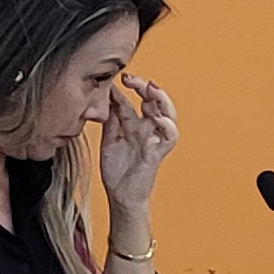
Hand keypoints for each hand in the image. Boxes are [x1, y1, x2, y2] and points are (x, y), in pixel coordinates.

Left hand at [94, 77, 180, 214]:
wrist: (120, 195)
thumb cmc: (116, 169)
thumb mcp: (109, 138)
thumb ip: (110, 119)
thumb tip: (103, 97)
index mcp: (132, 124)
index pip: (130, 100)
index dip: (123, 88)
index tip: (111, 78)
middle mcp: (145, 128)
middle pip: (151, 100)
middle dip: (143, 86)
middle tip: (130, 78)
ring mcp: (153, 138)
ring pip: (167, 113)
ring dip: (161, 99)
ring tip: (151, 89)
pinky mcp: (158, 151)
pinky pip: (170, 136)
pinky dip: (167, 125)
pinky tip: (158, 117)